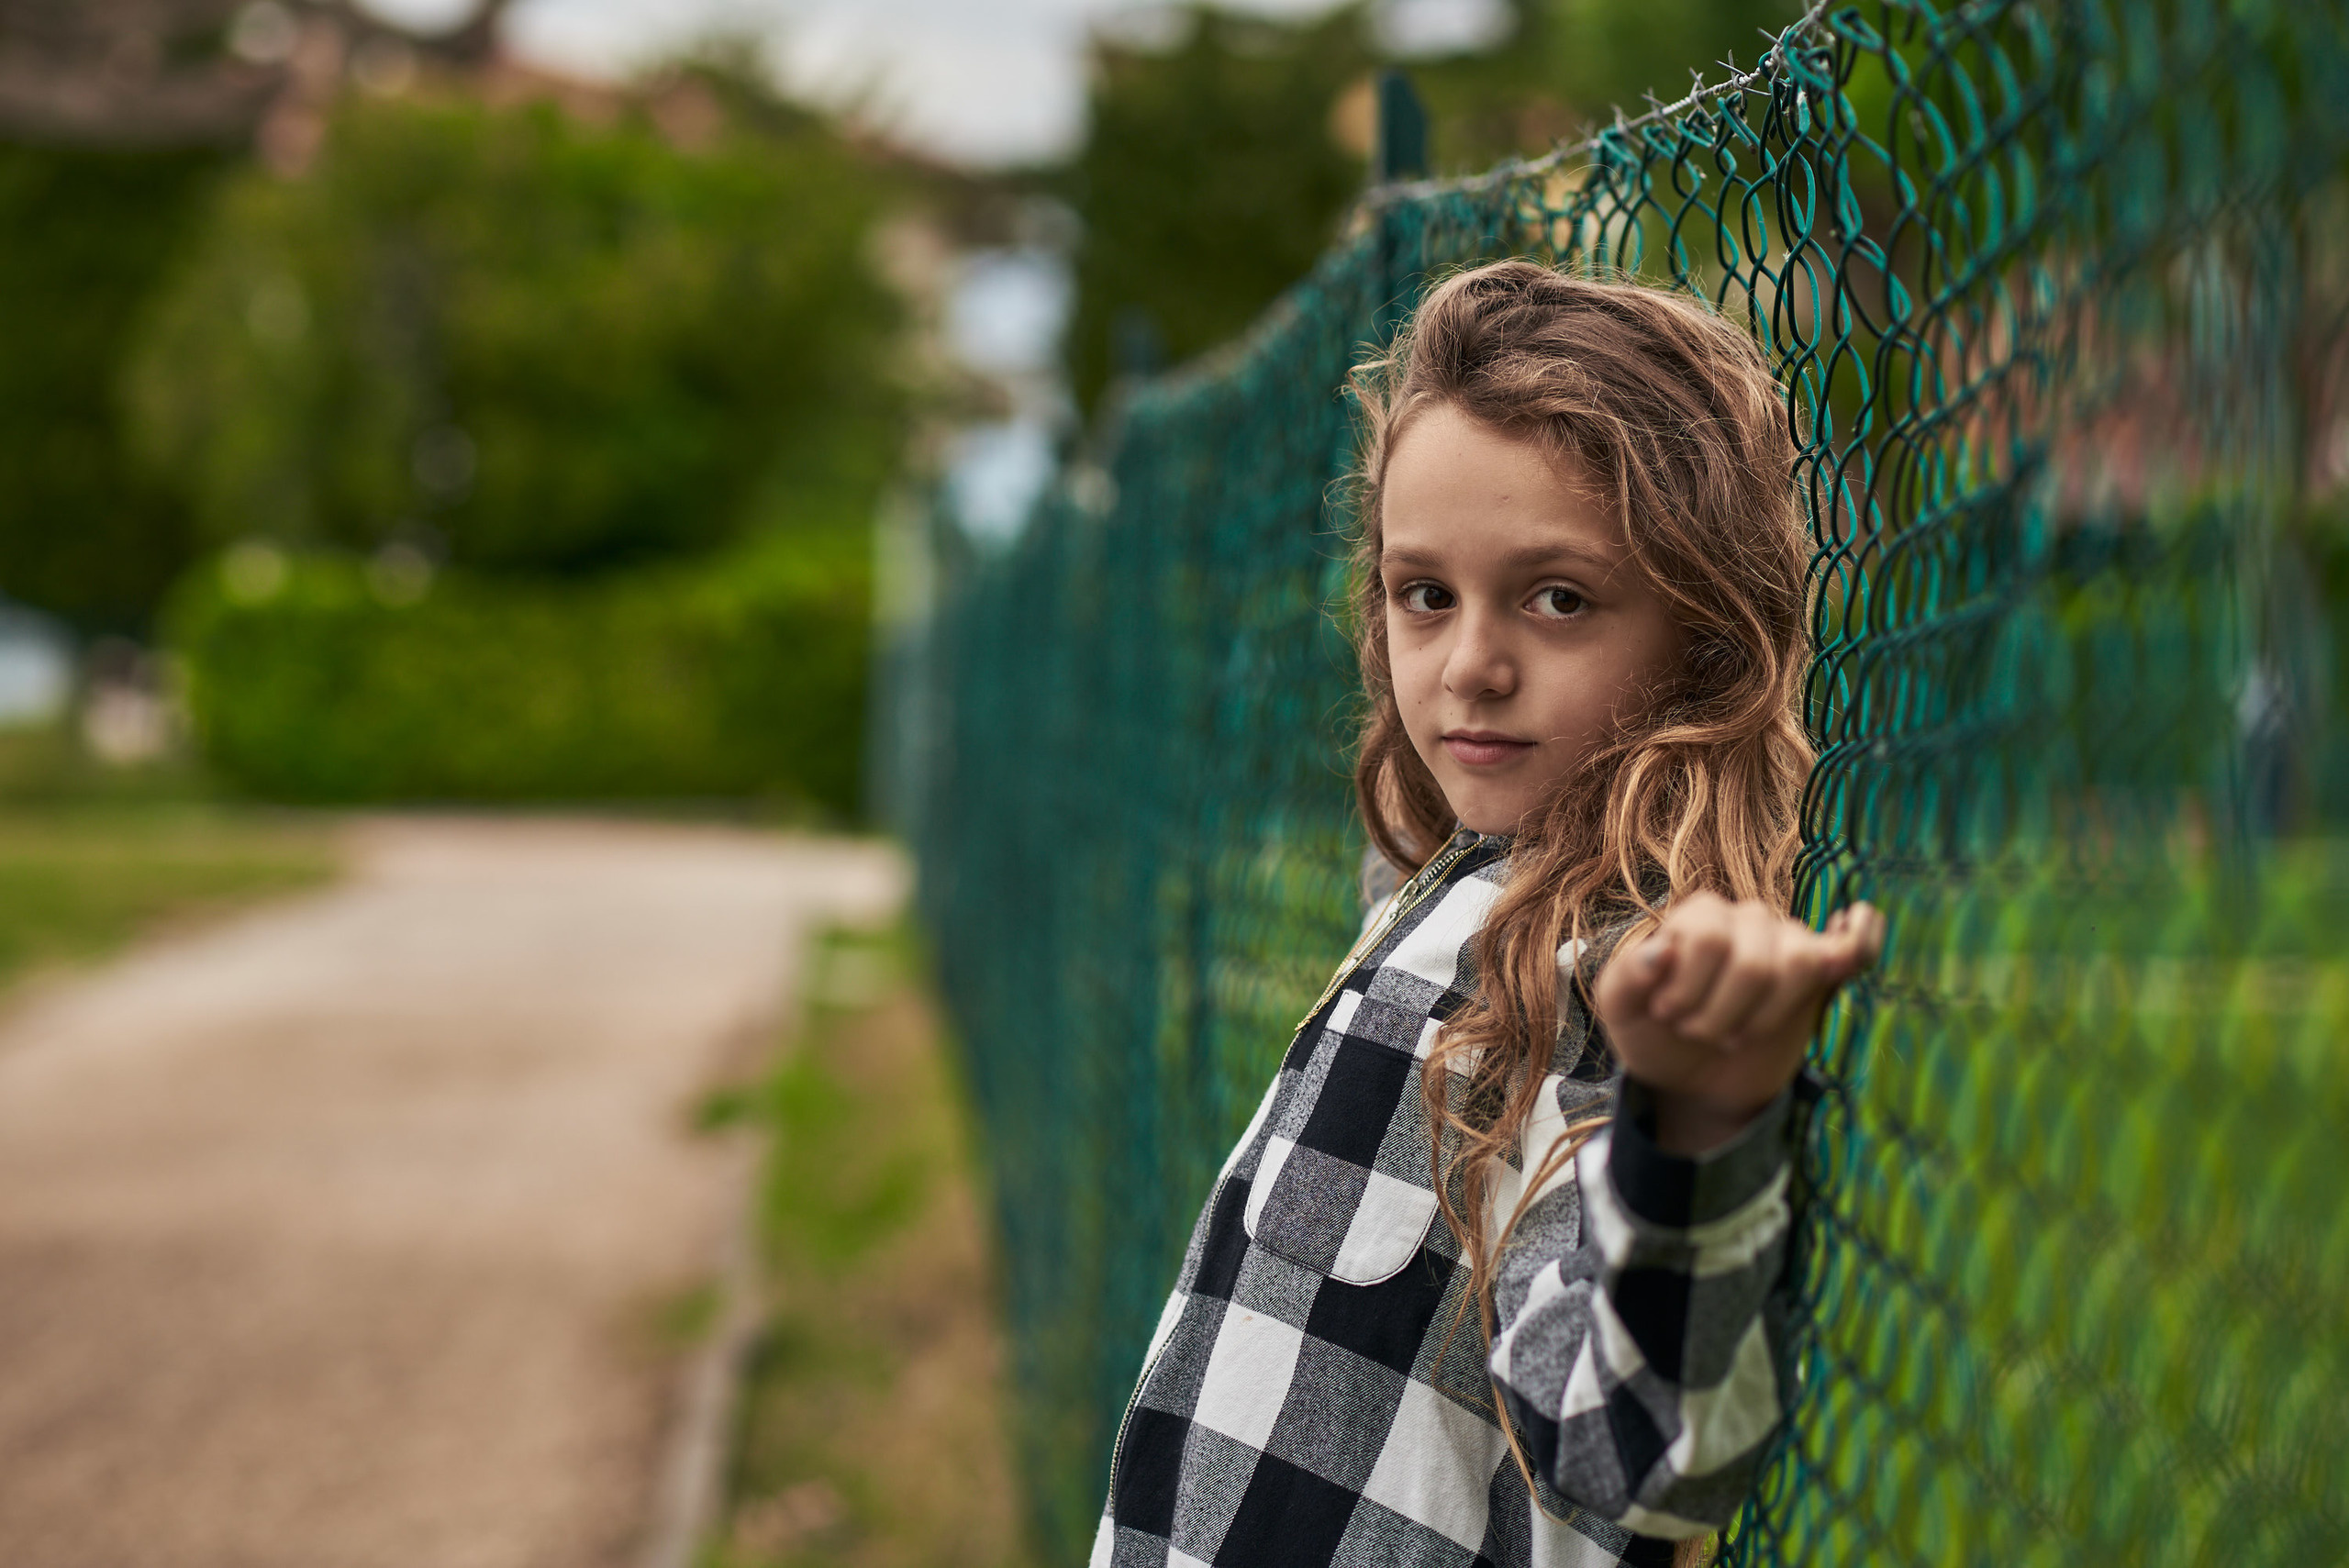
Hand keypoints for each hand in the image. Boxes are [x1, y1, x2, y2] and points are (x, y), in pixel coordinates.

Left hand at [1592, 893, 1883, 1155]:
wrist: (1692, 1080)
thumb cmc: (1656, 1034)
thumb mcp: (1620, 1012)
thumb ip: (1624, 979)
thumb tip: (1659, 951)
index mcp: (1698, 915)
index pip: (1708, 939)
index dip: (1689, 989)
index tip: (1668, 1014)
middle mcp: (1748, 918)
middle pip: (1754, 962)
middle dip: (1722, 1014)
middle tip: (1700, 1032)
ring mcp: (1789, 943)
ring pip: (1800, 964)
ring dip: (1763, 1016)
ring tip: (1736, 1032)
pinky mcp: (1821, 979)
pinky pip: (1854, 946)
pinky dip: (1861, 936)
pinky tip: (1852, 926)